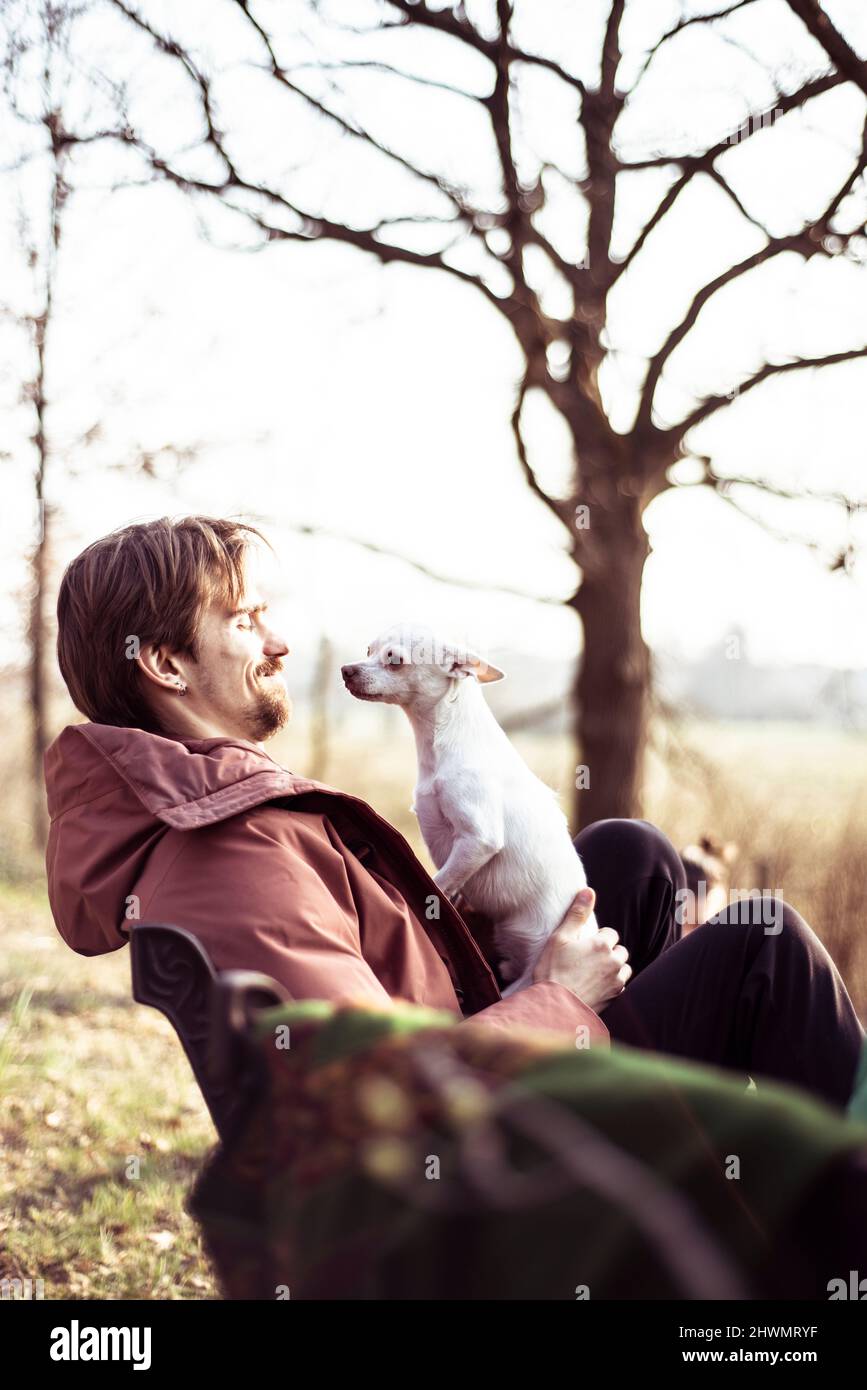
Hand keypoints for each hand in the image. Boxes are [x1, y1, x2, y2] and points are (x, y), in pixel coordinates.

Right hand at [531, 887, 630, 1012]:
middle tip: (589, 959)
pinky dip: (613, 983)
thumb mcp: (560, 938)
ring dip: (614, 967)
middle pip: (620, 950)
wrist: (555, 1008)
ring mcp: (616, 980)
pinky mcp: (615, 997)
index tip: (585, 945)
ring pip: (623, 968)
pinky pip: (621, 985)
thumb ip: (577, 914)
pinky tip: (597, 985)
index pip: (611, 933)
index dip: (597, 938)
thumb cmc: (552, 971)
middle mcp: (614, 961)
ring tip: (594, 972)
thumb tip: (588, 891)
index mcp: (601, 944)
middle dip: (608, 952)